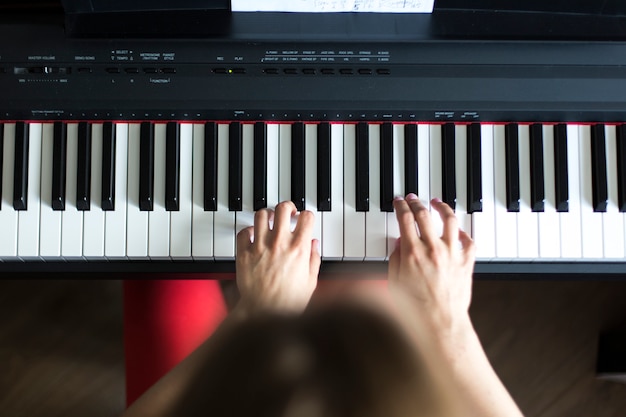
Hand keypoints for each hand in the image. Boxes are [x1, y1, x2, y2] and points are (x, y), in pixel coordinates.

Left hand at [235, 201, 320, 314]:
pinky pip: (244, 231)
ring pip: (261, 215)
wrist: (264, 314)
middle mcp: (279, 244)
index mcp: (298, 249)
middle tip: (287, 212)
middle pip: (282, 209)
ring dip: (267, 215)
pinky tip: (253, 235)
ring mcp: (260, 247)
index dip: (307, 215)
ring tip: (270, 220)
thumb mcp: (311, 281)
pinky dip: (248, 230)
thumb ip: (313, 259)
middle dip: (287, 207)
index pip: (306, 217)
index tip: (304, 219)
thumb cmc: (289, 302)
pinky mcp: (244, 253)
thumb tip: (314, 244)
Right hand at [388, 194, 474, 337]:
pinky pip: (468, 240)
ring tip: (437, 202)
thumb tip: (400, 242)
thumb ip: (396, 259)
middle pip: (425, 214)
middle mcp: (434, 250)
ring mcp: (453, 254)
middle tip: (413, 198)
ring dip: (442, 207)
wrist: (440, 322)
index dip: (400, 206)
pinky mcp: (467, 262)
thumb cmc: (416, 308)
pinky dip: (462, 232)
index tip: (399, 201)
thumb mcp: (394, 282)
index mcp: (413, 253)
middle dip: (416, 202)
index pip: (405, 219)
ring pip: (450, 220)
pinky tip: (457, 230)